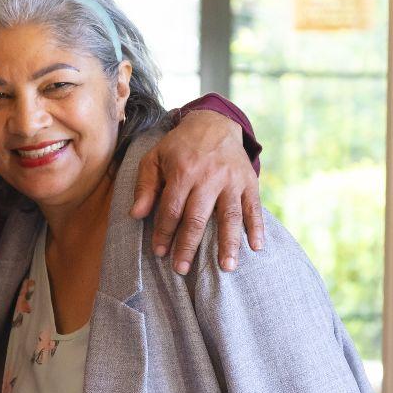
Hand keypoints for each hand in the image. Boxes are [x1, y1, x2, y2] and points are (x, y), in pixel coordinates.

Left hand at [131, 108, 265, 272]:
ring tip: (227, 268)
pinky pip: (254, 207)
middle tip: (182, 268)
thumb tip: (136, 214)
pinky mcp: (250, 182)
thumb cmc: (179, 146)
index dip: (164, 232)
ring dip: (228, 243)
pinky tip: (256, 247)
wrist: (214, 123)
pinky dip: (257, 227)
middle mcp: (209, 177)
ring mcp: (232, 181)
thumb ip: (145, 186)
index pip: (171, 208)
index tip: (159, 252)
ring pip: (229, 216)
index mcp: (183, 171)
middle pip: (197, 217)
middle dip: (188, 245)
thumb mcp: (154, 158)